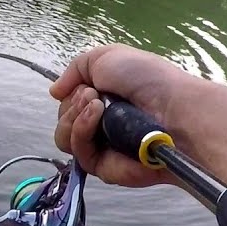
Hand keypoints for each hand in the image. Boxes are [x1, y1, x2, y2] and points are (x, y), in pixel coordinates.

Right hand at [50, 44, 198, 187]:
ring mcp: (101, 148)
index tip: (86, 86)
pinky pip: (78, 153)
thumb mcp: (106, 57)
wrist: (172, 107)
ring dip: (73, 117)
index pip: (69, 105)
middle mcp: (100, 126)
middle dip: (72, 104)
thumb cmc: (146, 79)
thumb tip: (54, 92)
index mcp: (103, 102)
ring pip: (63, 139)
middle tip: (93, 95)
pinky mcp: (104, 168)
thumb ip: (75, 69)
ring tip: (96, 105)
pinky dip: (80, 132)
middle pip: (62, 121)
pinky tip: (96, 117)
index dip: (71, 95)